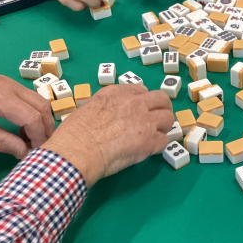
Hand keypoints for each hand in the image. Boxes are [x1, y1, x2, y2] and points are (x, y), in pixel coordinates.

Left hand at [0, 73, 54, 158]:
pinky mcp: (8, 85)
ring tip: (31, 140)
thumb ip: (0, 141)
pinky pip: (30, 99)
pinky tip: (23, 129)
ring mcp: (11, 83)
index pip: (33, 117)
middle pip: (42, 107)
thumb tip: (24, 152)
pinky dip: (34, 114)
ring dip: (42, 121)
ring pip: (40, 101)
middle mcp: (11, 86)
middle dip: (46, 129)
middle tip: (40, 148)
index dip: (39, 137)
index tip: (35, 152)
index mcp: (1, 97)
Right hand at [43, 85, 173, 187]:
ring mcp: (145, 121)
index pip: (141, 91)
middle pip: (161, 99)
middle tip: (158, 120)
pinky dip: (157, 146)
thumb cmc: (74, 135)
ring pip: (168, 118)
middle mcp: (134, 103)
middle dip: (162, 109)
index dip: (143, 102)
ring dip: (163, 127)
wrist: (77, 151)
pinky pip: (164, 141)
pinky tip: (148, 151)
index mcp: (116, 93)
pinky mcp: (150, 141)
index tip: (140, 111)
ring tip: (155, 136)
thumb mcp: (88, 108)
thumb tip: (111, 117)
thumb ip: (107, 108)